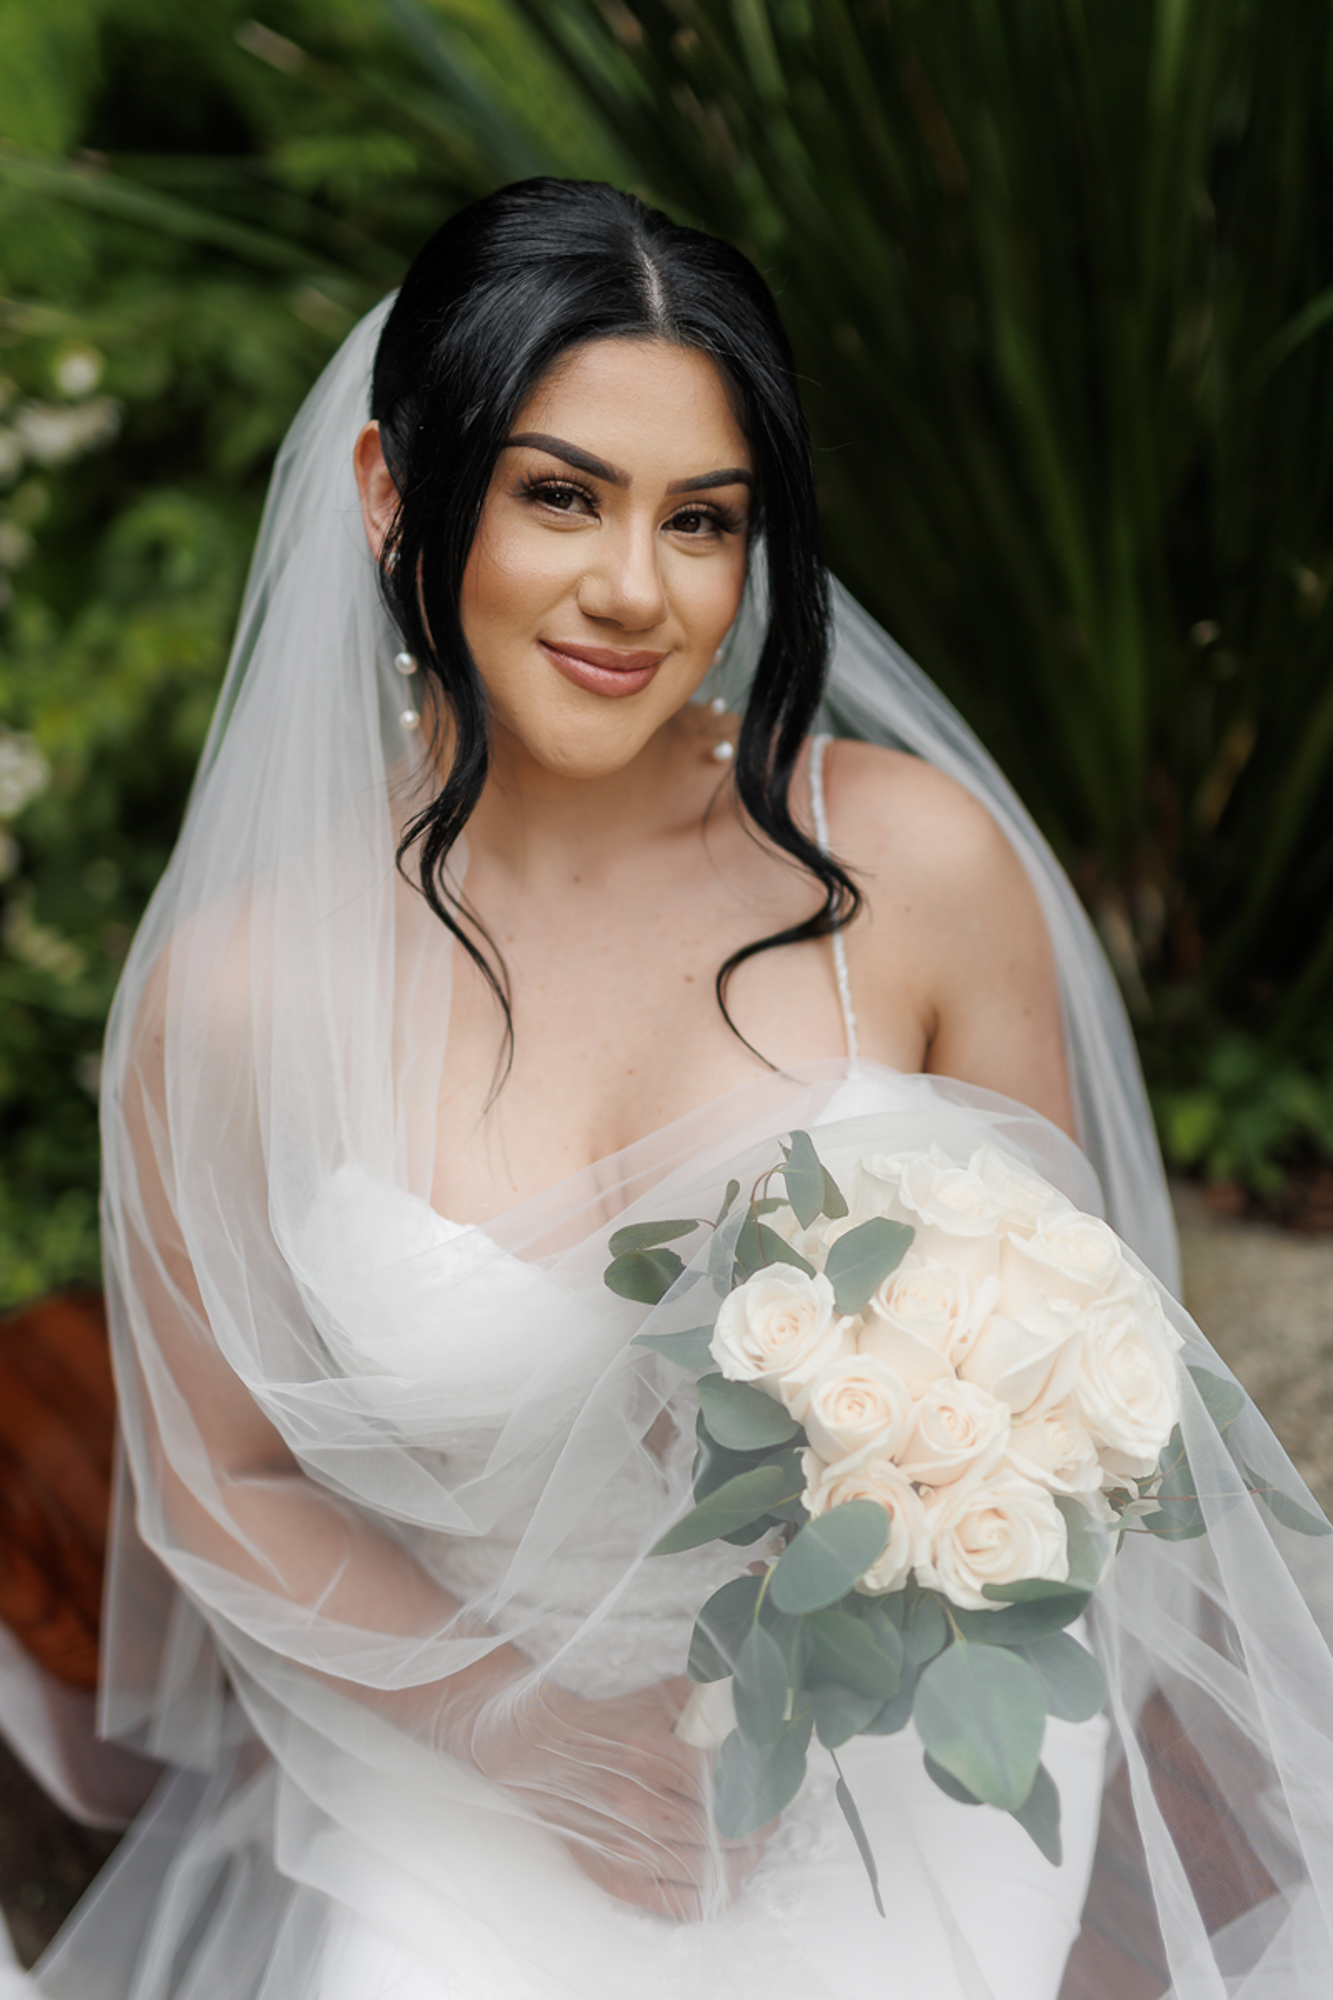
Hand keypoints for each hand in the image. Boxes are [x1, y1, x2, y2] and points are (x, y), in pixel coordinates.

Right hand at [474, 1673, 771, 1919]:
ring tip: (746, 1846)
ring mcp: (626, 1847)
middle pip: (728, 1832)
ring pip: (714, 1872)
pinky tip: (719, 1874)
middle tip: (765, 1819)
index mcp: (649, 1753)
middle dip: (759, 1828)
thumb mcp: (656, 1698)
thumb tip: (756, 1709)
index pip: (729, 1786)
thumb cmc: (606, 1726)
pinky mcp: (616, 1878)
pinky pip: (683, 1905)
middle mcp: (637, 1804)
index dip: (760, 1792)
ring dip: (742, 1862)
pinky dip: (712, 1894)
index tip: (770, 1789)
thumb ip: (708, 1700)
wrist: (541, 1755)